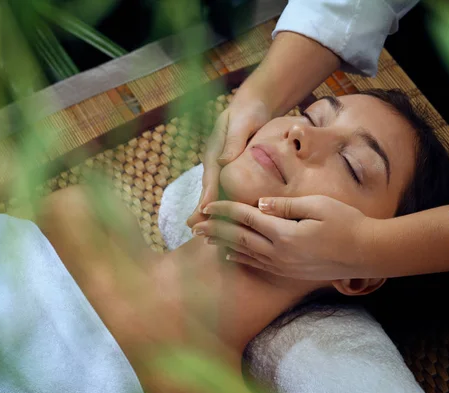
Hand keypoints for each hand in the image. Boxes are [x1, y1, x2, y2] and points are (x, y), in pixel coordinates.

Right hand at [186, 97, 271, 227]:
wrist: (254, 104)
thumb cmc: (248, 112)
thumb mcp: (241, 122)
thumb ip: (233, 140)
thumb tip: (224, 161)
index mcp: (215, 153)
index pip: (210, 178)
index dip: (207, 195)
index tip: (203, 211)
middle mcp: (216, 163)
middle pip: (209, 189)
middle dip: (202, 210)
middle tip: (194, 229)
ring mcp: (223, 168)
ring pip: (217, 193)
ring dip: (213, 211)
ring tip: (208, 232)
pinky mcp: (233, 171)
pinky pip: (229, 190)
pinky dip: (227, 205)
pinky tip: (230, 221)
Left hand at [191, 196, 378, 280]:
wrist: (368, 253)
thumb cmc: (347, 223)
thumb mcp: (318, 206)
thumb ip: (286, 205)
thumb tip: (260, 204)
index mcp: (284, 233)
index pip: (245, 219)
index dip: (224, 211)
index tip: (207, 206)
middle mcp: (279, 253)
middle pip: (238, 239)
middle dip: (215, 230)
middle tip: (194, 225)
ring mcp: (283, 266)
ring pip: (244, 254)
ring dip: (223, 245)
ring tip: (205, 239)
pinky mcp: (290, 273)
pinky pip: (258, 265)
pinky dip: (240, 259)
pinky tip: (231, 256)